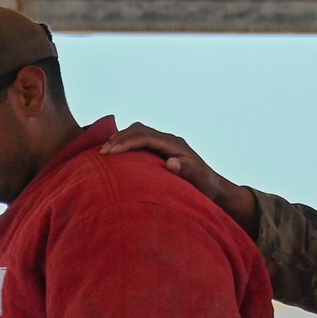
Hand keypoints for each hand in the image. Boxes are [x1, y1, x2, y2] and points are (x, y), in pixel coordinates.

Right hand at [99, 122, 253, 223]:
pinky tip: (116, 151)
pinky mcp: (162, 149)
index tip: (110, 152)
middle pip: (140, 130)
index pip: (146, 137)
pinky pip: (141, 139)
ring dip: (121, 138)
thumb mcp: (199, 182)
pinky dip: (127, 141)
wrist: (214, 187)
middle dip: (119, 138)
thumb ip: (187, 171)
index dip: (126, 142)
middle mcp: (169, 140)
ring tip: (105, 151)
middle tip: (102, 152)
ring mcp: (166, 143)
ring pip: (139, 132)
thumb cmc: (206, 187)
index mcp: (175, 145)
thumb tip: (171, 162)